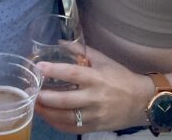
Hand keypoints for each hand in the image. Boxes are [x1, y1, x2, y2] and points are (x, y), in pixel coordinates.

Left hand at [34, 46, 151, 133]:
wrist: (140, 101)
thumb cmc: (120, 77)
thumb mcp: (103, 60)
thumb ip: (81, 51)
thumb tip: (60, 42)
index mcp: (96, 77)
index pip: (72, 73)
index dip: (54, 70)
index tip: (39, 67)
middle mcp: (94, 97)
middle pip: (65, 100)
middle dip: (45, 97)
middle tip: (31, 91)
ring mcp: (94, 115)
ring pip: (66, 117)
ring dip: (47, 113)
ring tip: (34, 105)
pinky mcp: (95, 127)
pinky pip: (72, 128)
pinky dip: (57, 124)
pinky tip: (48, 117)